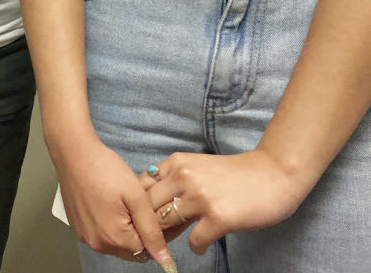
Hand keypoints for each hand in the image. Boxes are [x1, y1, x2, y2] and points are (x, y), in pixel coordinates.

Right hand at [55, 139, 176, 269]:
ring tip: (126, 203)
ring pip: (115, 242)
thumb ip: (151, 230)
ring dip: (125, 229)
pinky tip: (111, 203)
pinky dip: (110, 224)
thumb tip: (163, 258)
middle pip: (130, 250)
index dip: (157, 234)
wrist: (73, 152)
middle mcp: (97, 243)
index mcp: (114, 238)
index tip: (159, 215)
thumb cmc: (104, 169)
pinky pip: (101, 233)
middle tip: (143, 207)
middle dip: (140, 233)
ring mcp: (84, 235)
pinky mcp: (77, 226)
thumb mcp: (136, 196)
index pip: (147, 251)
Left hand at [141, 150, 308, 254]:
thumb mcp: (196, 167)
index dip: (137, 206)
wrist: (273, 174)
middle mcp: (184, 177)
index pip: (141, 187)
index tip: (140, 219)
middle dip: (147, 225)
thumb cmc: (234, 174)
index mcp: (176, 163)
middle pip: (148, 206)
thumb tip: (149, 205)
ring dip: (166, 238)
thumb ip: (174, 180)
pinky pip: (195, 241)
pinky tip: (201, 244)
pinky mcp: (218, 218)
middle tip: (151, 238)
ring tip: (171, 243)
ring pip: (165, 223)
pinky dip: (196, 246)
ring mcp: (200, 198)